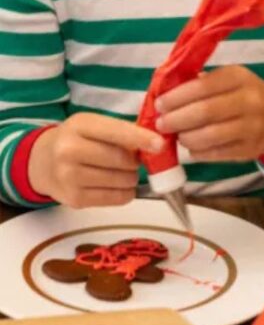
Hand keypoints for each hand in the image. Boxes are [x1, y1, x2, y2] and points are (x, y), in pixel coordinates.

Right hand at [28, 114, 163, 208]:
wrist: (42, 163)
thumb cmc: (76, 140)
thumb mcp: (93, 125)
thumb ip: (121, 131)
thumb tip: (155, 144)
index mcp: (79, 125)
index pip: (116, 132)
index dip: (141, 139)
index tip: (159, 144)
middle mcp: (70, 150)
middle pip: (122, 159)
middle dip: (135, 161)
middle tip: (133, 160)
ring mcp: (70, 177)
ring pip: (122, 180)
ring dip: (132, 177)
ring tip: (122, 172)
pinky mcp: (75, 199)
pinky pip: (116, 198)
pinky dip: (126, 192)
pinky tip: (118, 185)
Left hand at [155, 66, 263, 162]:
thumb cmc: (243, 94)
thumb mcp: (228, 79)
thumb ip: (200, 84)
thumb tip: (164, 95)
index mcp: (239, 77)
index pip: (202, 87)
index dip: (177, 97)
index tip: (159, 104)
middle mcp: (249, 101)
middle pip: (204, 112)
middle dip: (176, 119)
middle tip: (161, 123)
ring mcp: (251, 127)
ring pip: (209, 136)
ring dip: (185, 137)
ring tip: (177, 135)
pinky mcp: (249, 150)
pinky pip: (215, 154)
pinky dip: (197, 152)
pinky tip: (191, 147)